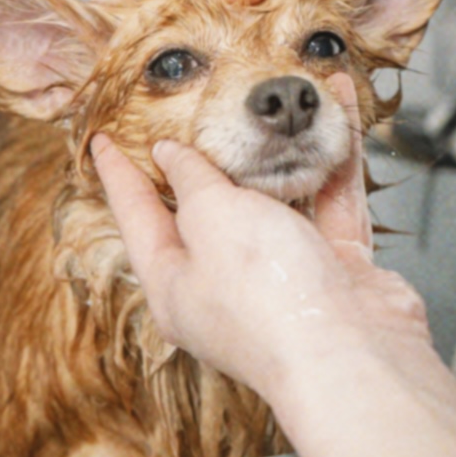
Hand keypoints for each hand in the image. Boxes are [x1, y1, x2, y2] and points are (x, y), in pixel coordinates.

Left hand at [92, 74, 428, 403]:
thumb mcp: (210, 218)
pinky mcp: (333, 269)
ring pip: (277, 199)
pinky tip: (342, 119)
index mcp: (173, 283)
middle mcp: (224, 282)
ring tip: (281, 103)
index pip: (135, 216)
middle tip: (193, 112)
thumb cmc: (268, 296)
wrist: (353, 353)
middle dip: (208, 156)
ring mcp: (281, 276)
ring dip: (284, 150)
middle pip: (207, 207)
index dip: (117, 174)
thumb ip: (192, 179)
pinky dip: (336, 161)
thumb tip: (173, 155)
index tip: (102, 141)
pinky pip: (330, 202)